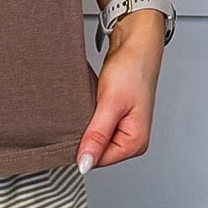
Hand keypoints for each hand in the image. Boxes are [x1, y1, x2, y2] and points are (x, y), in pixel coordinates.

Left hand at [75, 11, 165, 171]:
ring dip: (85, 125)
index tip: (71, 130)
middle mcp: (132, 139)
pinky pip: (96, 126)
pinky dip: (88, 117)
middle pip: (96, 151)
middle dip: (84, 136)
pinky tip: (89, 105)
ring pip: (94, 138)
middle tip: (79, 114)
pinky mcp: (116, 118)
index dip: (81, 147)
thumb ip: (97, 136)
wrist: (136, 44)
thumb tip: (85, 163)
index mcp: (135, 142)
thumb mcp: (111, 104)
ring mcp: (124, 128)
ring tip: (87, 107)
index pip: (99, 161)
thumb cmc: (132, 69)